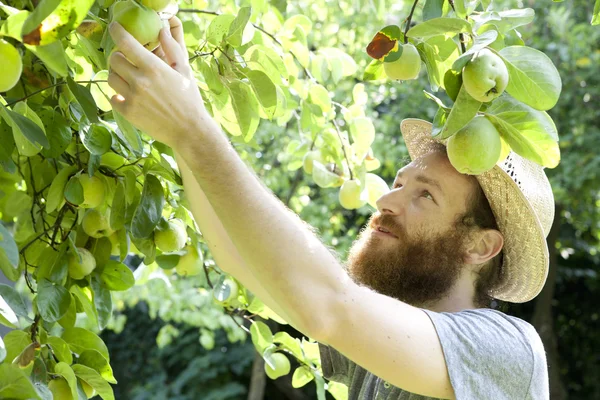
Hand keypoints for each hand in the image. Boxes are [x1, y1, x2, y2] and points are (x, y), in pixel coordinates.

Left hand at [107, 17, 207, 149]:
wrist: (189, 130)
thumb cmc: (190, 99)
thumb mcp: (185, 71)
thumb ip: (172, 49)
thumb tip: (161, 31)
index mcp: (153, 67)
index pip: (126, 43)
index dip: (117, 32)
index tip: (115, 28)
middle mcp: (139, 81)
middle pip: (114, 59)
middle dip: (119, 56)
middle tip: (127, 61)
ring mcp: (132, 97)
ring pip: (110, 77)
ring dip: (117, 74)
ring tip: (128, 78)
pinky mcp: (128, 112)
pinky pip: (112, 97)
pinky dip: (118, 95)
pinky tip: (128, 96)